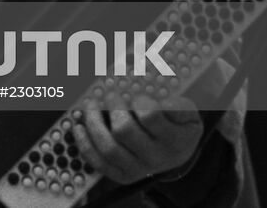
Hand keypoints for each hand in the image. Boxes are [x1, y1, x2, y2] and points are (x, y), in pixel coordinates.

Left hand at [72, 93, 202, 185]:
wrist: (180, 152)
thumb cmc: (178, 125)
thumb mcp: (187, 112)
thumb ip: (175, 100)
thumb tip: (157, 91)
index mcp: (175, 138)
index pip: (150, 116)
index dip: (138, 101)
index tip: (136, 95)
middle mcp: (156, 157)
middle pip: (124, 130)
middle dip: (112, 107)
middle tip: (111, 96)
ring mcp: (138, 168)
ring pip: (109, 147)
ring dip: (94, 122)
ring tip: (91, 105)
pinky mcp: (123, 175)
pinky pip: (99, 162)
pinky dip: (85, 144)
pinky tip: (79, 127)